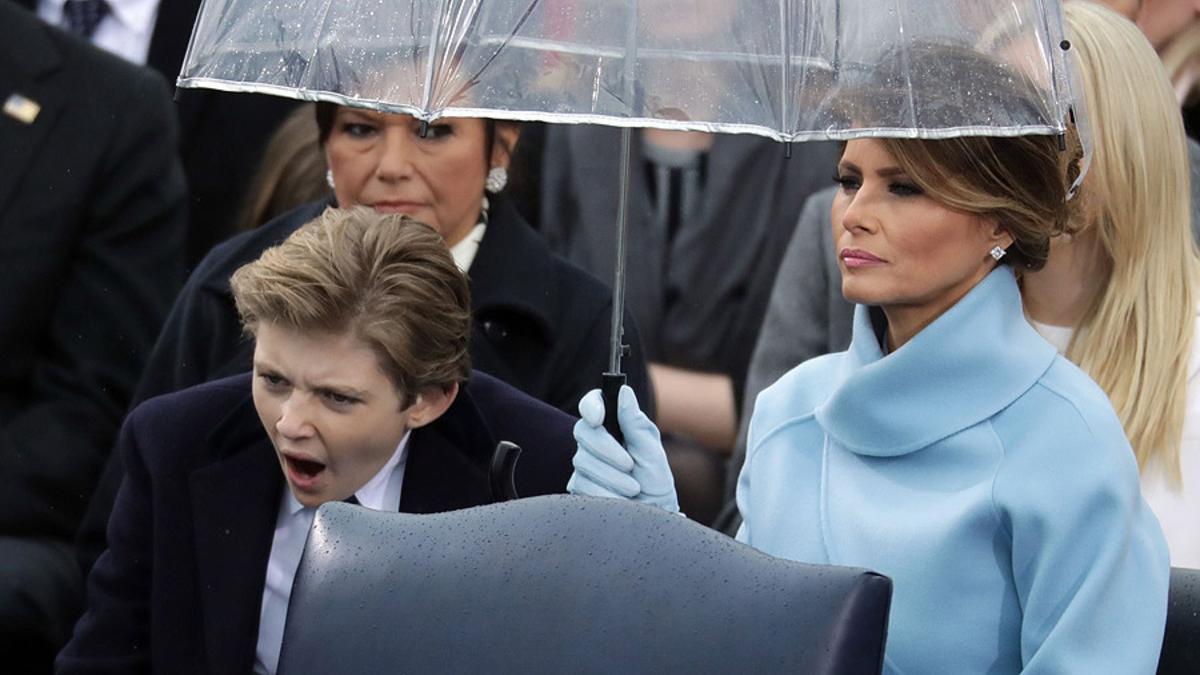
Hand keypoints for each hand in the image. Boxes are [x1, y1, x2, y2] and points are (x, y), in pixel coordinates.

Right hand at [567, 385, 678, 512]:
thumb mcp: (652, 453)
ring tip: (633, 489)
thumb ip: (636, 424)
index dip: (591, 406)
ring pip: (582, 461)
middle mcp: (595, 442)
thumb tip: (624, 391)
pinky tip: (620, 500)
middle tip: (629, 465)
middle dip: (607, 449)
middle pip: (583, 431)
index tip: (599, 418)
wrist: (652, 518)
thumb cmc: (655, 484)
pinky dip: (605, 493)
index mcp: (614, 426)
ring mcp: (584, 465)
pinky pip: (582, 484)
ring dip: (612, 477)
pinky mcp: (578, 487)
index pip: (592, 404)